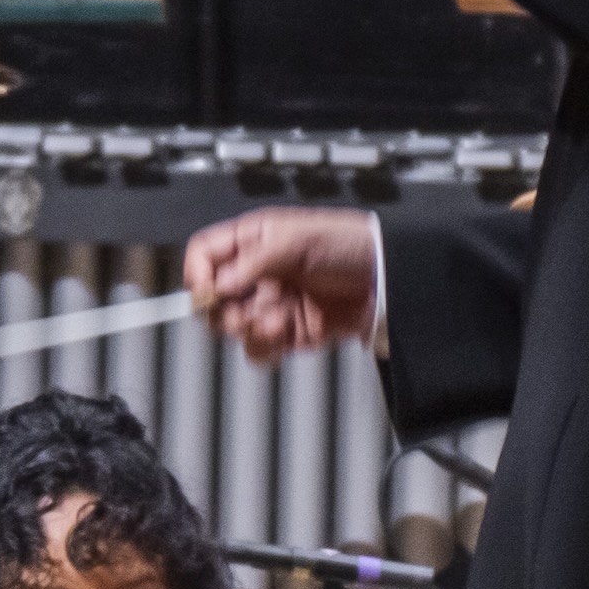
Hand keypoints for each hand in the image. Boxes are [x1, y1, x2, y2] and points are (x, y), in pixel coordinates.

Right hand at [184, 206, 384, 361]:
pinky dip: (264, 348)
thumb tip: (219, 285)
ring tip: (276, 321)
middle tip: (245, 310)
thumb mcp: (298, 240)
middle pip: (212, 298)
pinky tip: (283, 334)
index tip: (209, 291)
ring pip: (232, 327)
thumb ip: (253, 262)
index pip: (204, 255)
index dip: (199, 274)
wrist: (389, 281)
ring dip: (249, 329)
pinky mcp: (287, 332)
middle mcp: (257, 274)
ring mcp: (271, 304)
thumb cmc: (352, 244)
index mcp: (254, 241)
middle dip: (225, 310)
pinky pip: (257, 349)